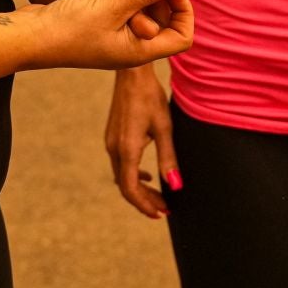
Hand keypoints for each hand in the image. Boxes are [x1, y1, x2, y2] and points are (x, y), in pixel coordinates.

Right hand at [31, 0, 208, 70]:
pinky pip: (126, 11)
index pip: (183, 37)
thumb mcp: (111, 5)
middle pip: (167, 24)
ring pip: (146, 14)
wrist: (28, 37)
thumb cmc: (67, 26)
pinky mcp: (101, 28)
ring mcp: (116, 40)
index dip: (184, 11)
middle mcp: (131, 48)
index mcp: (139, 51)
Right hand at [105, 64, 179, 218]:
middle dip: (145, 200)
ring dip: (140, 188)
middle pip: (126, 186)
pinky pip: (121, 164)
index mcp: (126, 149)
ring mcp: (111, 143)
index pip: (130, 189)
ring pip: (123, 176)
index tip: (161, 213)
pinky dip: (134, 175)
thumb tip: (176, 185)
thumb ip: (168, 158)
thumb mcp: (164, 127)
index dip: (145, 204)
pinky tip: (148, 175)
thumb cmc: (150, 97)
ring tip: (159, 196)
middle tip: (164, 209)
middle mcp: (114, 149)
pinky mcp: (113, 137)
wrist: (131, 74)